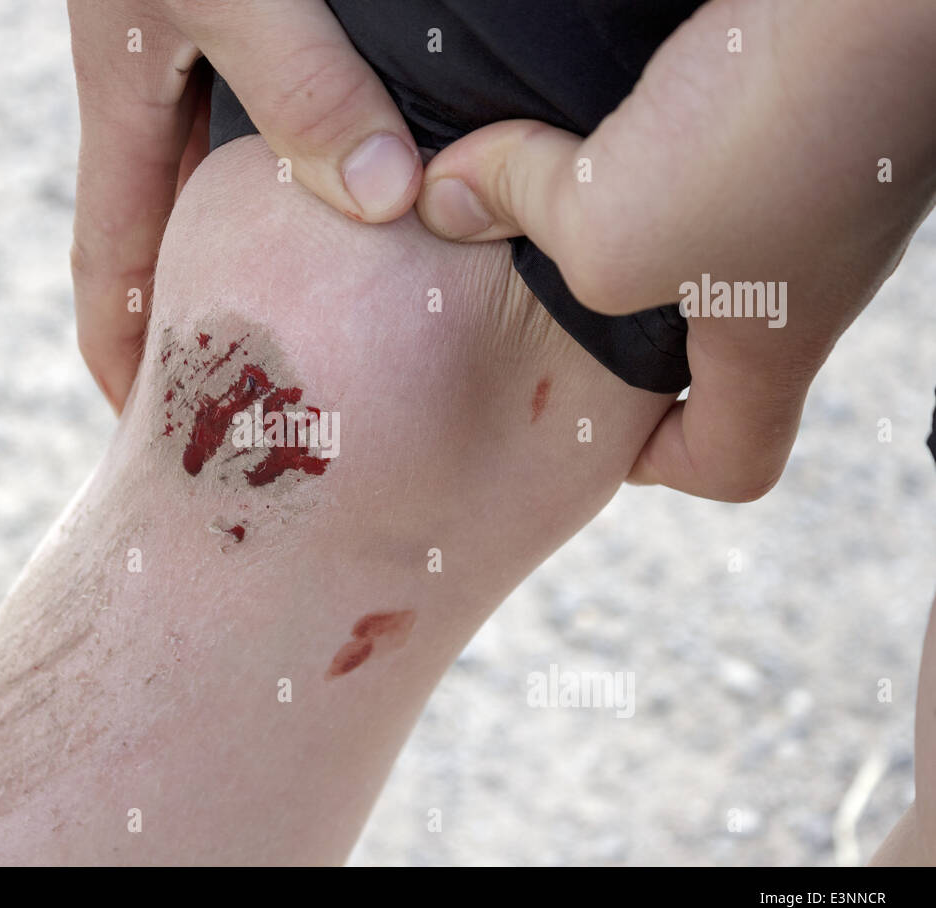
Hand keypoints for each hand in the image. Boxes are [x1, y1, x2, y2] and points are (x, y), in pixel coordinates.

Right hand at [67, 0, 421, 412]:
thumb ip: (301, 87)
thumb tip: (383, 200)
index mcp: (121, 97)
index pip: (109, 259)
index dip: (123, 353)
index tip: (148, 431)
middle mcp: (153, 81)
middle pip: (172, 228)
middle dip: (201, 310)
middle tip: (256, 388)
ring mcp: (196, 41)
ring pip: (231, 170)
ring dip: (262, 238)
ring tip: (317, 306)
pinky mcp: (247, 4)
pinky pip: (288, 105)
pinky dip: (315, 155)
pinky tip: (370, 177)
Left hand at [416, 0, 935, 499]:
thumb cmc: (762, 146)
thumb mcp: (609, 223)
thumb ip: (517, 212)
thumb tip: (442, 195)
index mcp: (769, 348)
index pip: (733, 462)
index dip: (658, 464)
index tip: (595, 425)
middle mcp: (800, 275)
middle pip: (706, 340)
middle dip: (617, 320)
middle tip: (540, 282)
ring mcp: (811, 191)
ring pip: (700, 232)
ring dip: (624, 208)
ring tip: (547, 180)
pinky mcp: (804, 110)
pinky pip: (712, 146)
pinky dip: (650, 132)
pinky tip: (597, 99)